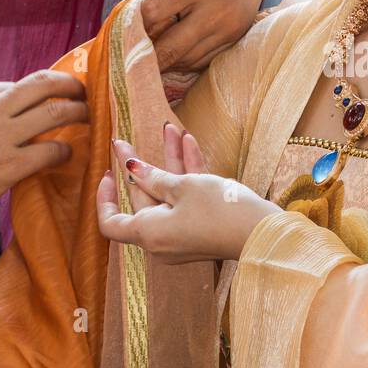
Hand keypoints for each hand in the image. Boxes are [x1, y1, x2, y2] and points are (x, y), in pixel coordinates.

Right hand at [0, 69, 86, 306]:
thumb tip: (5, 115)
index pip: (16, 84)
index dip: (39, 91)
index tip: (53, 97)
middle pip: (42, 84)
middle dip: (69, 85)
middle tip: (84, 92)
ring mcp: (1, 136)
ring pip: (54, 112)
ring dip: (77, 113)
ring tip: (88, 117)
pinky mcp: (10, 165)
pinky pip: (50, 150)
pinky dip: (64, 150)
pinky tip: (67, 154)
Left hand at [96, 126, 278, 264]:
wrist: (263, 234)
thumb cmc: (219, 210)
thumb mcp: (183, 186)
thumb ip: (154, 176)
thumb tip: (130, 168)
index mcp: (149, 233)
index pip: (111, 224)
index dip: (104, 198)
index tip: (107, 173)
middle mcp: (161, 239)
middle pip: (141, 201)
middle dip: (138, 167)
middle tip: (125, 140)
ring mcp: (181, 234)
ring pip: (166, 195)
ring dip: (168, 162)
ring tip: (169, 129)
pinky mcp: (200, 228)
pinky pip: (185, 200)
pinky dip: (186, 176)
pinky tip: (190, 142)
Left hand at [140, 0, 276, 74]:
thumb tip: (139, 22)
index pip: (154, 12)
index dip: (137, 18)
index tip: (132, 18)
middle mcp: (215, 9)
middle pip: (169, 48)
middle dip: (146, 52)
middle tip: (132, 50)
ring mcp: (229, 28)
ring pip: (185, 60)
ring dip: (165, 58)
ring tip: (154, 47)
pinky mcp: (236, 38)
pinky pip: (202, 60)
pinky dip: (184, 58)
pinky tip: (176, 47)